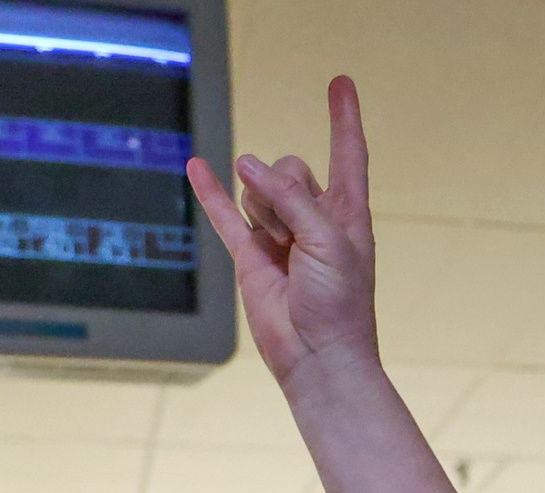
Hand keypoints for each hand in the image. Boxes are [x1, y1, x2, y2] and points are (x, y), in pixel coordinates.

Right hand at [186, 75, 379, 386]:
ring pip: (259, 191)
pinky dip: (210, 191)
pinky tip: (197, 166)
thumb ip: (293, 198)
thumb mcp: (329, 240)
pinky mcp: (251, 256)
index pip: (347, 154)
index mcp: (347, 213)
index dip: (344, 119)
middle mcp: (315, 219)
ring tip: (280, 251)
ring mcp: (281, 235)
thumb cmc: (340, 305)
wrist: (317, 356)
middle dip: (284, 191)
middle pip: (290, 169)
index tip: (340, 83)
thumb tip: (248, 166)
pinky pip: (225, 214)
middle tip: (296, 238)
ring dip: (264, 213)